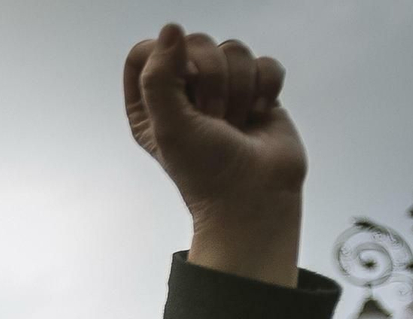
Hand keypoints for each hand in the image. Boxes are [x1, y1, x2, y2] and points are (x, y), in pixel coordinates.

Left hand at [124, 24, 303, 284]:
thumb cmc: (205, 171)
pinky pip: (265, 63)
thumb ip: (160, 77)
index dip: (168, 60)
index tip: (184, 87)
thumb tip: (171, 29)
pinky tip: (258, 115)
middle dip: (211, 82)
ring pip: (234, 50)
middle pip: (196, 44)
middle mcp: (183, 92)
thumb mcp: (168, 126)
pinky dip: (266, 88)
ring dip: (238, 90)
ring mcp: (222, 89)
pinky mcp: (257, 91)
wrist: (254, 196)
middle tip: (212, 119)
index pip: (147, 52)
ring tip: (234, 123)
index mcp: (149, 103)